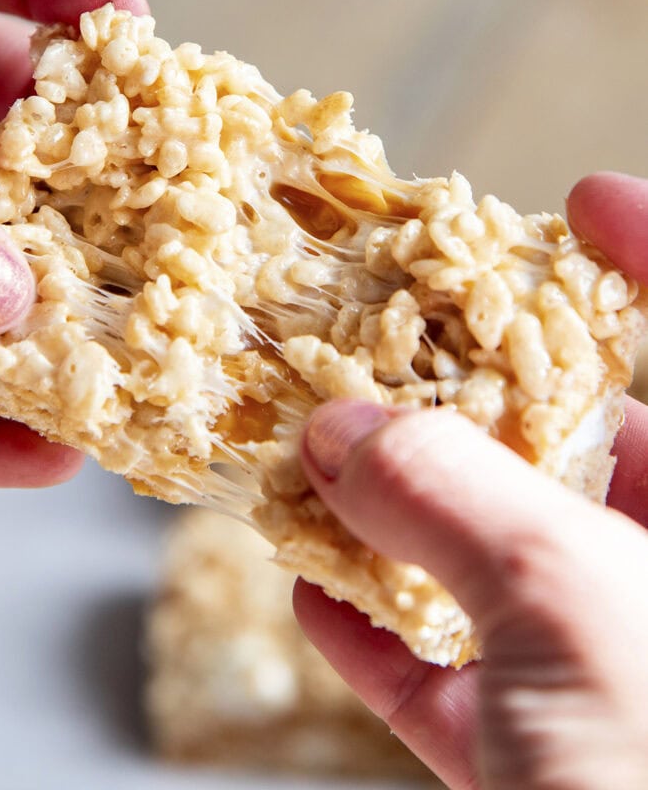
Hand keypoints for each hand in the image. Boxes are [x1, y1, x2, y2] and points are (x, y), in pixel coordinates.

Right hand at [294, 171, 647, 789]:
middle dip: (473, 395)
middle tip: (383, 340)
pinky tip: (315, 597)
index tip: (579, 198)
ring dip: (401, 515)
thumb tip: (340, 427)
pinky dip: (387, 635)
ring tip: (316, 456)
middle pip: (580, 450)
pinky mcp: (553, 763)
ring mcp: (617, 679)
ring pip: (503, 564)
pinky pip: (463, 676)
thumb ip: (447, 498)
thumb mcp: (567, 606)